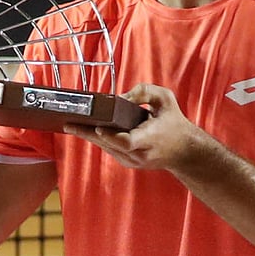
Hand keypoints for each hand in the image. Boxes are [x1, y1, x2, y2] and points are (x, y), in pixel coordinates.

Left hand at [63, 82, 207, 170]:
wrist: (185, 151)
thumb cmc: (173, 121)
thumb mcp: (165, 99)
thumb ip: (144, 92)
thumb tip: (120, 97)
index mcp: (151, 137)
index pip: (129, 142)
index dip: (112, 136)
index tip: (99, 127)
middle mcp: (141, 153)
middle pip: (110, 145)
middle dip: (88, 133)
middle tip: (70, 123)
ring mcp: (134, 161)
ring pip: (107, 148)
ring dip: (89, 137)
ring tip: (71, 125)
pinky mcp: (129, 163)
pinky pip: (110, 149)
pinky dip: (98, 140)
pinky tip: (85, 130)